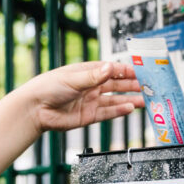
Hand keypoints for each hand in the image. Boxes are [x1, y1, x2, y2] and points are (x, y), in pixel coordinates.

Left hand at [23, 61, 143, 134]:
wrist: (34, 109)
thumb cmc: (48, 87)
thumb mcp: (73, 79)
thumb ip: (94, 76)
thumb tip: (111, 67)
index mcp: (88, 72)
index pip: (112, 69)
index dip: (127, 71)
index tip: (142, 71)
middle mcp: (91, 86)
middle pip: (117, 85)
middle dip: (133, 85)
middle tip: (149, 86)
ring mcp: (91, 101)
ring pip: (115, 99)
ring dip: (130, 99)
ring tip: (146, 100)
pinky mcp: (88, 116)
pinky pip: (107, 112)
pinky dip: (119, 110)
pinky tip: (130, 108)